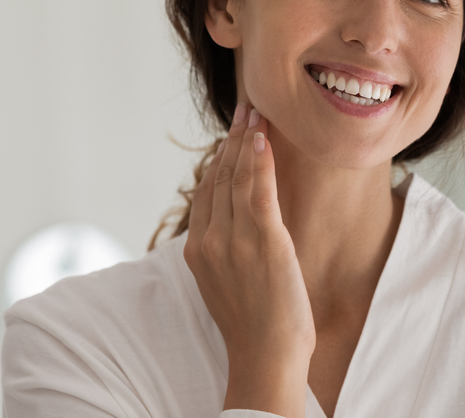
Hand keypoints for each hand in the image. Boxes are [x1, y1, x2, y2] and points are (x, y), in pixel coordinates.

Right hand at [183, 102, 314, 417]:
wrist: (266, 355)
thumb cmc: (254, 324)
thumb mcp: (227, 281)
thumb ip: (227, 248)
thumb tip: (238, 222)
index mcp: (198, 249)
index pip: (207, 191)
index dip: (219, 157)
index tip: (232, 132)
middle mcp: (210, 240)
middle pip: (219, 177)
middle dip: (233, 139)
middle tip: (246, 108)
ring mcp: (235, 239)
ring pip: (237, 178)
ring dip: (246, 140)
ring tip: (256, 113)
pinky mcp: (263, 241)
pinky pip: (258, 191)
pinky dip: (259, 162)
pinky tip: (262, 139)